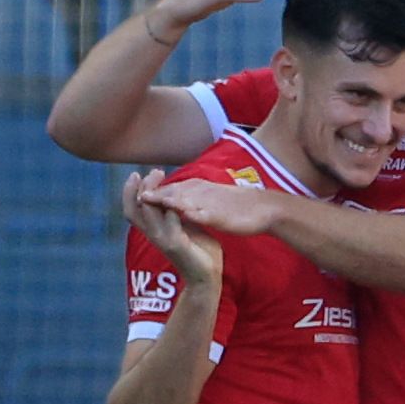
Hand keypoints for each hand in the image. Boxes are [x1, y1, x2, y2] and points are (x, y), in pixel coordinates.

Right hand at [124, 172, 228, 284]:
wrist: (207, 276)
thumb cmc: (199, 251)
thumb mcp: (185, 227)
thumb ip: (176, 214)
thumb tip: (174, 198)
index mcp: (154, 230)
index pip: (132, 209)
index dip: (130, 191)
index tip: (138, 174)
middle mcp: (154, 234)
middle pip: (134, 208)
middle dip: (140, 186)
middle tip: (154, 171)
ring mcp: (164, 239)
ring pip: (147, 212)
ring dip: (153, 192)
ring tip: (162, 177)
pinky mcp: (176, 245)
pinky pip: (169, 222)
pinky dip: (171, 208)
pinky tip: (177, 198)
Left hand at [142, 173, 286, 242]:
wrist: (265, 210)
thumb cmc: (239, 207)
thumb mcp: (212, 200)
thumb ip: (195, 198)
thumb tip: (178, 200)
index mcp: (199, 189)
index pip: (171, 188)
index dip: (154, 190)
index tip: (139, 194)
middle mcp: (201, 192)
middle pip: (171, 190)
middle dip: (153, 192)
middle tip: (138, 195)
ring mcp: (209, 203)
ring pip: (183, 198)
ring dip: (165, 198)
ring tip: (148, 199)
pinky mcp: (219, 215)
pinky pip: (201, 213)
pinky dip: (189, 212)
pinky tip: (179, 214)